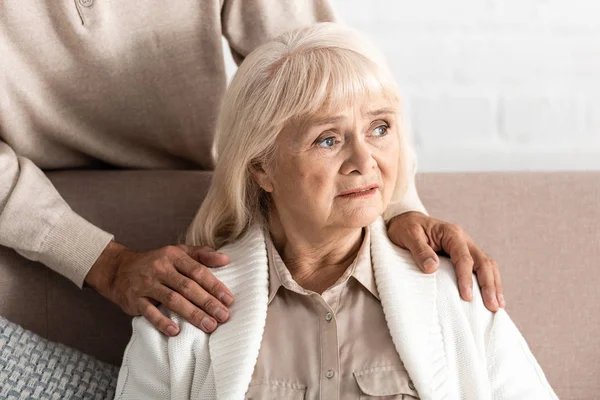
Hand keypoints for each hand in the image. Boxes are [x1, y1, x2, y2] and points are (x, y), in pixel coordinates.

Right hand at [85, 241, 231, 335]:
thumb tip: (226, 259)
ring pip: (172, 300)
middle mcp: (160, 268)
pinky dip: (162, 322)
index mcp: (173, 256)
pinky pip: (149, 312)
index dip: (214, 285)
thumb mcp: (178, 252)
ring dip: (192, 314)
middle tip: (223, 316)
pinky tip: (176, 331)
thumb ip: (202, 254)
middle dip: (207, 302)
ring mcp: (146, 284)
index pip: (197, 271)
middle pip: (187, 287)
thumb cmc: (157, 262)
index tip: (228, 300)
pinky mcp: (134, 299)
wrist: (118, 269)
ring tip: (209, 325)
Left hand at [387, 212, 504, 311]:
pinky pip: (482, 268)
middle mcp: (463, 239)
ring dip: (494, 285)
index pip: (464, 258)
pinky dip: (489, 281)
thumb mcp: (408, 235)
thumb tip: (433, 268)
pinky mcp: (465, 255)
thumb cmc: (405, 228)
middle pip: (483, 262)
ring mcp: (466, 247)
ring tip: (498, 305)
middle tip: (492, 306)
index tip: (467, 297)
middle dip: (489, 284)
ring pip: (487, 265)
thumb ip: (420, 250)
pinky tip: (493, 296)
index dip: (466, 278)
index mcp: (451, 233)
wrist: (405, 220)